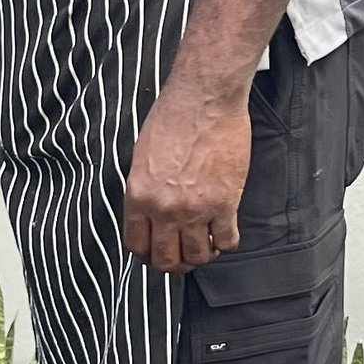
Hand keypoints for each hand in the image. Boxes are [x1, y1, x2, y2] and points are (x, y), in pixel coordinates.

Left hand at [123, 76, 251, 272]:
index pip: (137, 246)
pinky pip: (227, 241)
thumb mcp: (143, 156)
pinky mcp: (225, 203)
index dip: (149, 256)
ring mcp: (195, 209)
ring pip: (198, 257)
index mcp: (138, 196)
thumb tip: (150, 213)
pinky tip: (225, 230)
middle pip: (167, 260)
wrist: (205, 99)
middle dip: (176, 264)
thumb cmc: (174, 118)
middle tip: (185, 255)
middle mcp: (164, 208)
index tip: (158, 252)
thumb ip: (145, 190)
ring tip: (207, 241)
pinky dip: (227, 242)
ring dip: (203, 254)